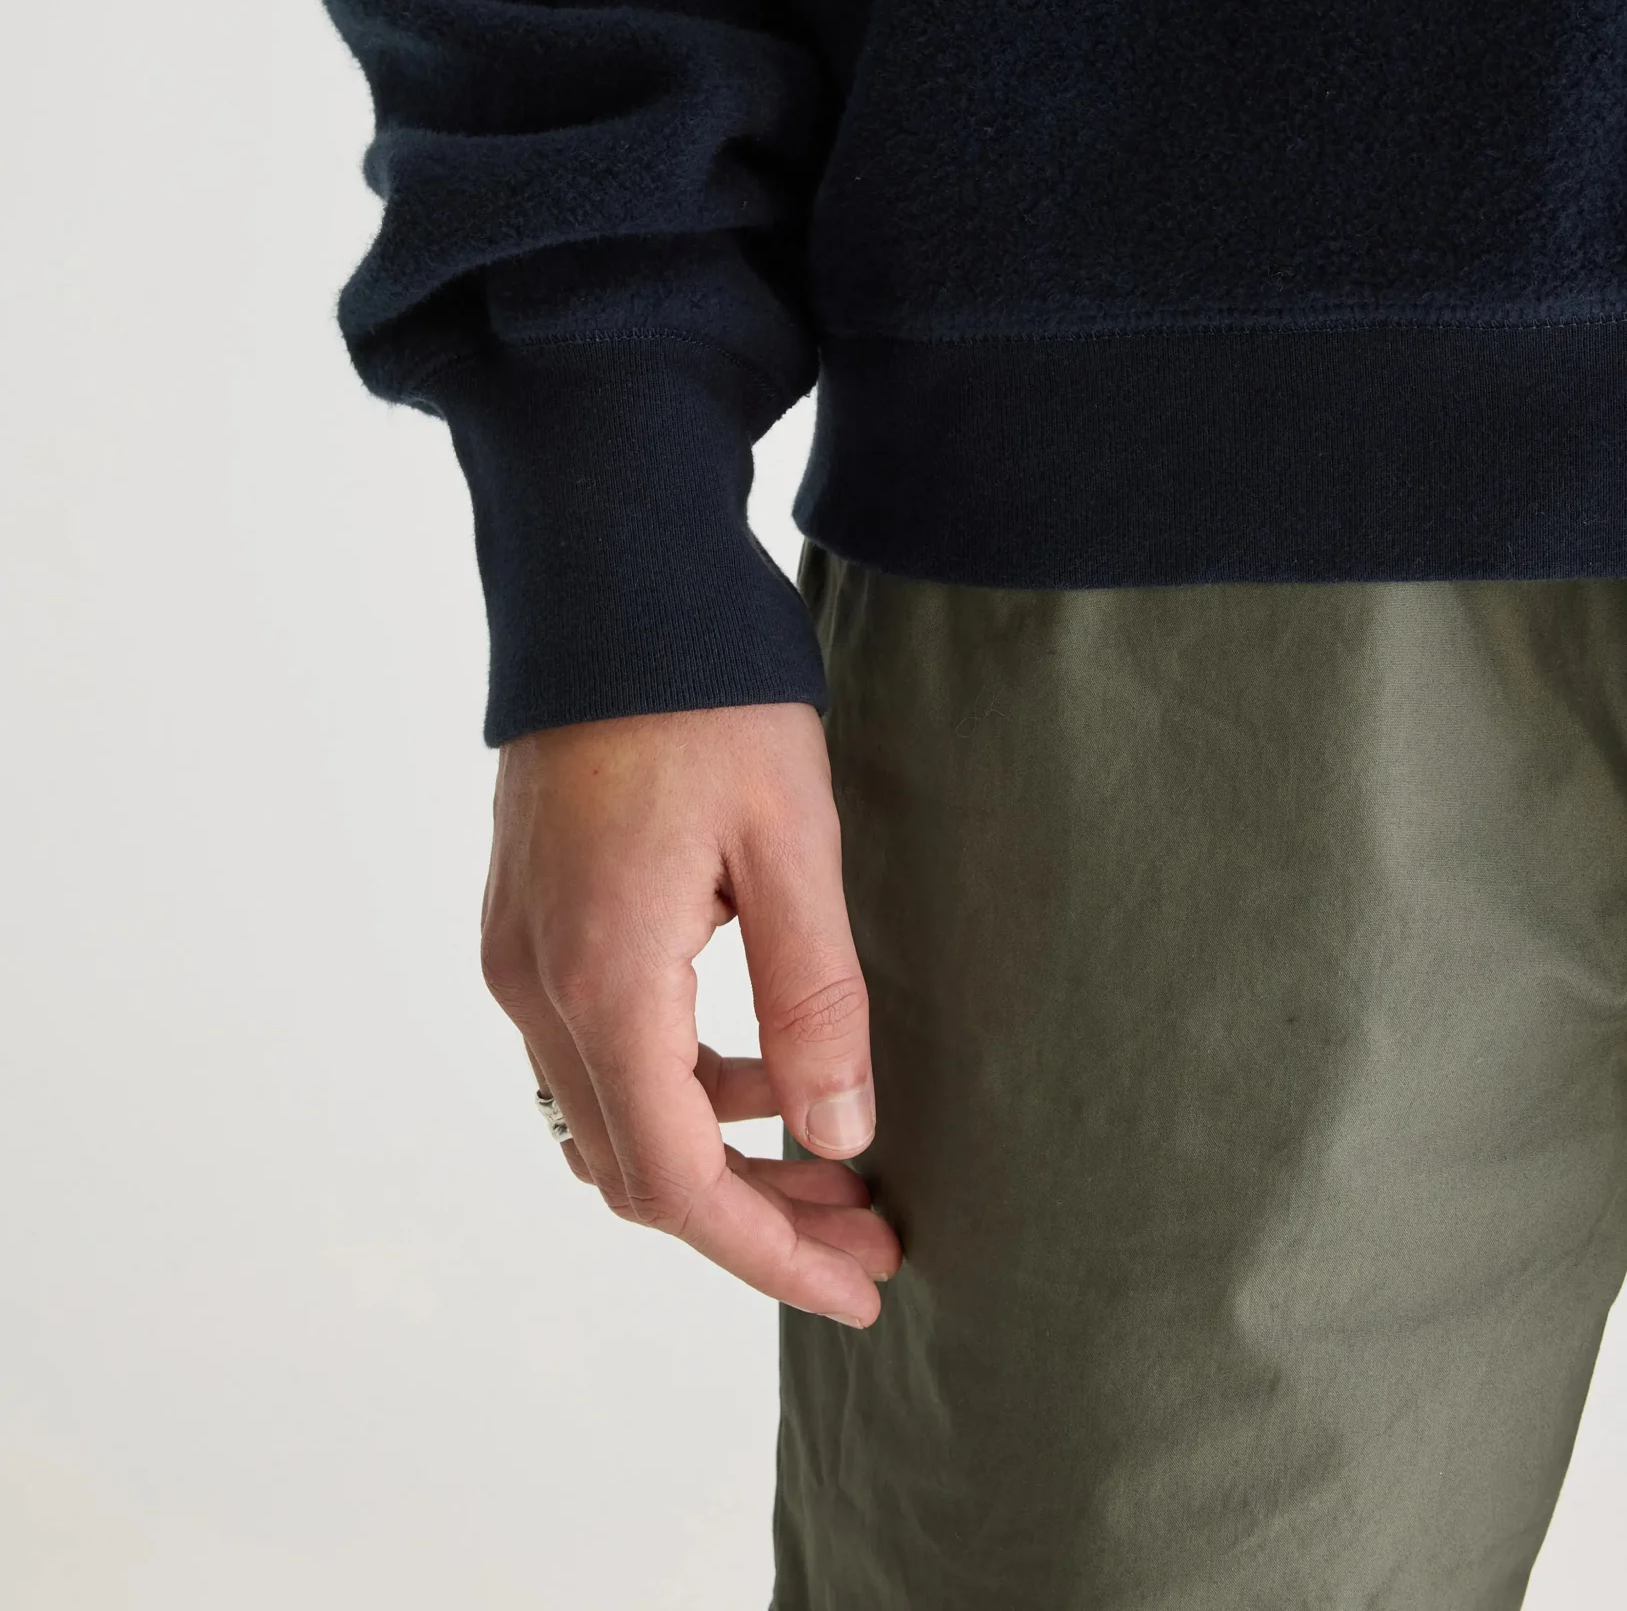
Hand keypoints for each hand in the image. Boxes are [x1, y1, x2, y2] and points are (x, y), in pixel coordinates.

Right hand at [480, 701, 899, 1326]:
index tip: (861, 1285)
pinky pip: (594, 1049)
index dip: (768, 1253)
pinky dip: (677, 1088)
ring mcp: (519, 952)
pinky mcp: (528, 919)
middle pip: (635, 1166)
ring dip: (716, 1155)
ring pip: (610, 1112)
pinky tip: (763, 1065)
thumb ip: (814, 998)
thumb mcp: (791, 840)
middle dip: (754, 1217)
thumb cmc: (706, 691)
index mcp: (602, 977)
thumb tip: (839, 1134)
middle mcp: (537, 984)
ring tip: (837, 1155)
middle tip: (871, 1230)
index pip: (675, 1180)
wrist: (606, 577)